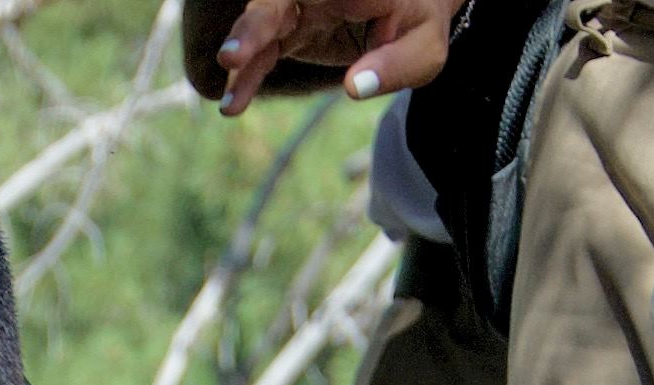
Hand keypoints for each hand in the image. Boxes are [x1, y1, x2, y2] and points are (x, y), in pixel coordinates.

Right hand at [197, 0, 453, 110]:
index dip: (314, 10)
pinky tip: (233, 106)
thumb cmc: (415, 27)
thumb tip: (355, 88)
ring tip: (231, 101)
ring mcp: (298, 4)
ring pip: (261, 22)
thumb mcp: (423, 49)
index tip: (309, 66)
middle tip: (233, 56)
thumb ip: (397, 65)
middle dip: (254, 26)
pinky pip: (260, 52)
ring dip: (241, 58)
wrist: (403, 17)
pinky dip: (246, 77)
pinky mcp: (286, 28)